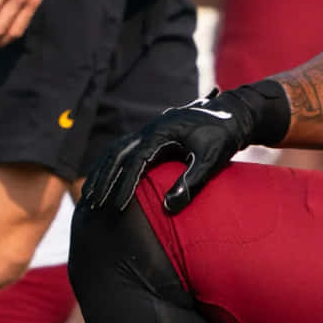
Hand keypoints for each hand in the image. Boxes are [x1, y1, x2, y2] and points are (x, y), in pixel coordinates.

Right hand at [81, 84, 288, 213]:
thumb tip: (169, 207)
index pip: (135, 161)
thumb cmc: (224, 137)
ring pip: (114, 151)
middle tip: (93, 206)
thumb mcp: (211, 159)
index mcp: (161, 132)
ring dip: (101, 173)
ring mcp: (148, 130)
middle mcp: (149, 129)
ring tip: (90, 198)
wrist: (231, 116)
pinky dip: (109, 166)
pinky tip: (104, 182)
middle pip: (116, 154)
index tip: (118, 207)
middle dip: (103, 181)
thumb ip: (191, 182)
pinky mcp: (151, 135)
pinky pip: (122, 150)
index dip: (125, 185)